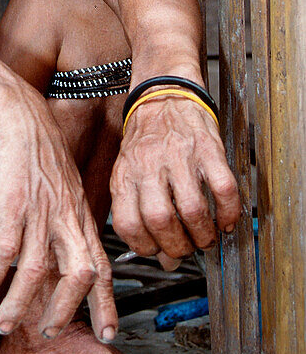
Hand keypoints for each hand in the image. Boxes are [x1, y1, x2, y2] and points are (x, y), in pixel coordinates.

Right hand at [0, 87, 117, 341]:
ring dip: (20, 303)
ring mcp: (40, 210)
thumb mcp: (64, 189)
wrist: (18, 114)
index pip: (102, 266)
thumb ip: (65, 223)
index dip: (106, 303)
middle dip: (66, 310)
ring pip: (37, 269)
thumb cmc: (37, 153)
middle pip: (79, 274)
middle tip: (50, 333)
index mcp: (80, 216)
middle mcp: (66, 217)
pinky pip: (7, 246)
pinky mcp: (13, 201)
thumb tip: (59, 257)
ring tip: (3, 324)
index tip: (108, 333)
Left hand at [110, 95, 241, 258]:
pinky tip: (227, 219)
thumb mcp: (128, 172)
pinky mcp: (207, 148)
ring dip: (203, 234)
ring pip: (192, 209)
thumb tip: (164, 259)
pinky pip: (223, 188)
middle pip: (161, 220)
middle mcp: (149, 166)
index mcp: (125, 175)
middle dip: (178, 246)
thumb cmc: (145, 138)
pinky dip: (229, 212)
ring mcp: (179, 156)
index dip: (145, 247)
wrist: (162, 93)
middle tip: (187, 248)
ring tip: (207, 237)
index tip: (157, 251)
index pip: (128, 224)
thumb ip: (138, 213)